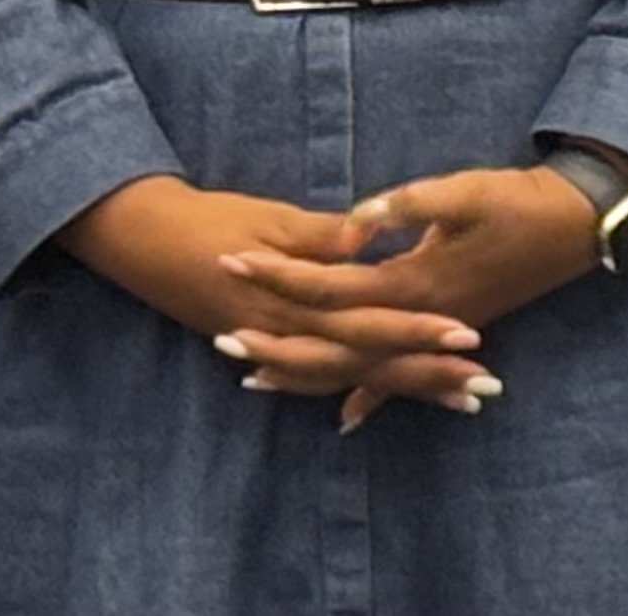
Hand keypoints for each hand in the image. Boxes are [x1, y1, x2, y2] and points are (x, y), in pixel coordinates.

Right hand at [58, 176, 493, 419]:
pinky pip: (311, 378)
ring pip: (346, 377)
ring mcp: (273, 344)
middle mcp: (286, 333)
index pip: (368, 324)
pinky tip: (371, 408)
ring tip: (455, 398)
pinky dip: (346, 392)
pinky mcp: (264, 343)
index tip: (468, 336)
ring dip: (400, 388)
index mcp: (294, 301)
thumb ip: (320, 235)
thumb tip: (368, 236)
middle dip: (426, 373)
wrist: (143, 239)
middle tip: (483, 384)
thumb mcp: (269, 218)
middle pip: (367, 362)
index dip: (418, 332)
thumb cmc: (211, 219)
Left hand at [222, 166, 602, 428]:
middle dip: (274, 341)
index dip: (280, 274)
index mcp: (413, 281)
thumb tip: (357, 218)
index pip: (330, 286)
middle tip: (219, 339)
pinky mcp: (448, 333)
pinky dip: (369, 398)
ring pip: (358, 369)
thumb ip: (409, 205)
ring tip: (253, 378)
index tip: (234, 260)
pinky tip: (344, 417)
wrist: (574, 226)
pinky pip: (400, 378)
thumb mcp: (466, 192)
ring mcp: (433, 332)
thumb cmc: (520, 203)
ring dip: (306, 374)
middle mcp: (417, 319)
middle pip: (333, 343)